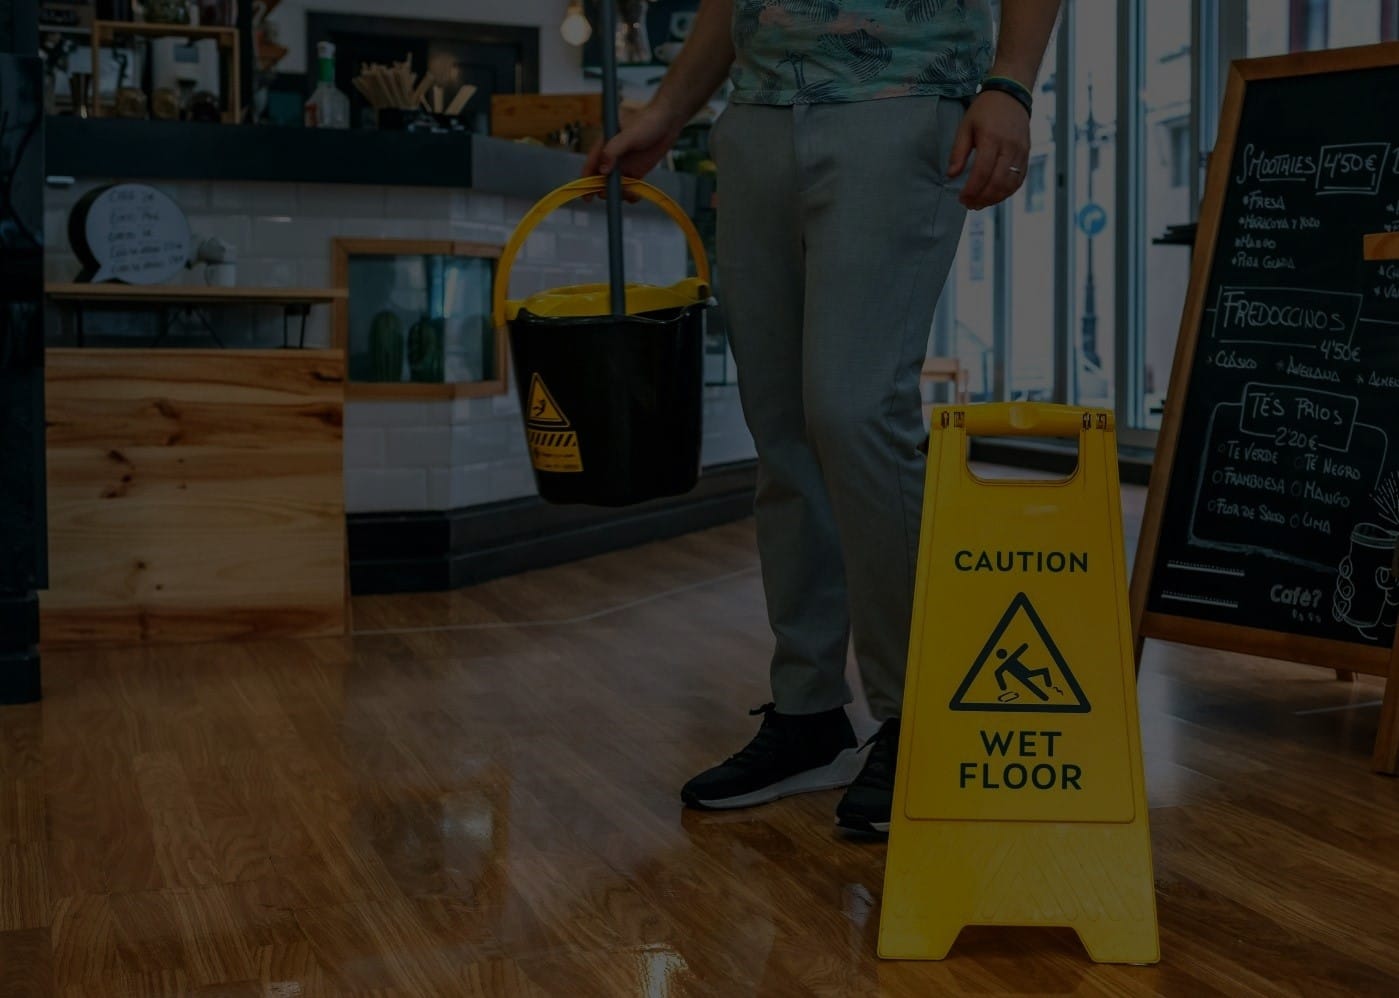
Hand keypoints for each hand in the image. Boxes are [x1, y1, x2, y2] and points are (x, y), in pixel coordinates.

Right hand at [582, 102, 683, 200]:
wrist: (668, 121)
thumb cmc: (646, 121)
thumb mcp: (629, 135)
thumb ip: (614, 150)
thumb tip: (602, 170)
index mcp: (604, 145)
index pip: (591, 165)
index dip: (586, 181)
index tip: (587, 198)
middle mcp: (612, 157)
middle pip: (600, 179)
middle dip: (604, 190)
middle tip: (614, 194)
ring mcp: (624, 165)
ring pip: (615, 186)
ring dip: (620, 194)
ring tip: (630, 193)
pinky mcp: (636, 171)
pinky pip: (629, 187)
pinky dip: (631, 194)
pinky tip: (636, 194)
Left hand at [947, 90, 1031, 210]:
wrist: (1010, 94)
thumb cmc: (986, 110)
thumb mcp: (965, 127)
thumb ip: (958, 152)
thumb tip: (951, 175)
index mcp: (992, 139)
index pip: (982, 173)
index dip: (971, 190)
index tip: (962, 198)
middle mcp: (1009, 147)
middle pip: (997, 182)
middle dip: (982, 198)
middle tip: (969, 204)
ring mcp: (1021, 151)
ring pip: (1010, 184)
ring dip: (995, 198)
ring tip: (980, 203)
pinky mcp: (1027, 154)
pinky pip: (1019, 179)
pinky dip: (1007, 191)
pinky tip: (995, 195)